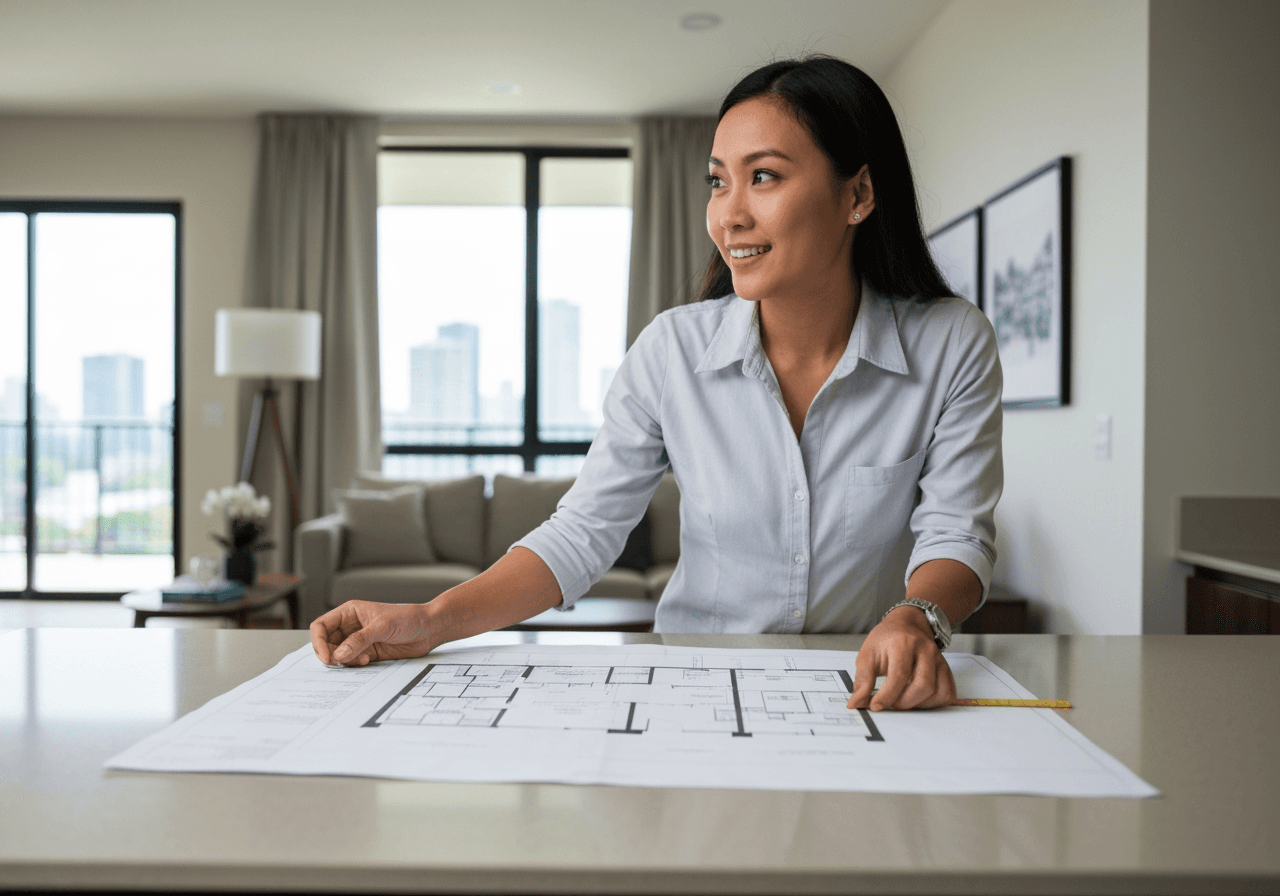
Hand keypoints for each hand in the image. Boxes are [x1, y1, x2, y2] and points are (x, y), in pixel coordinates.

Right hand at [310, 600, 436, 666]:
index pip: (321, 626)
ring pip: (337, 655)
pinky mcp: (367, 653)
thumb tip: (338, 655)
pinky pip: (351, 662)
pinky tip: (368, 661)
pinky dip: (354, 665)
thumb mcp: (382, 626)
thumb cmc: (408, 618)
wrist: (429, 630)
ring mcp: (359, 641)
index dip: (318, 641)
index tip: (327, 657)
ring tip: (362, 660)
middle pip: (325, 643)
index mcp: (350, 612)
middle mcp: (351, 626)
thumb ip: (359, 640)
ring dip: (344, 661)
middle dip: (329, 654)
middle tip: (339, 664)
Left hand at [847, 606, 955, 710]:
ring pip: (938, 691)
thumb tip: (856, 703)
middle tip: (890, 703)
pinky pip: (947, 692)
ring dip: (919, 704)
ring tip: (902, 700)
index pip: (899, 676)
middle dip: (904, 702)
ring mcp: (938, 659)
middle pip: (923, 685)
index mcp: (903, 643)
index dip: (887, 696)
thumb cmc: (887, 639)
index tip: (875, 706)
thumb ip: (862, 680)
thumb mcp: (867, 654)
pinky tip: (917, 699)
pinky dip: (933, 702)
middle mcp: (925, 650)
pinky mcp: (945, 669)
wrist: (907, 625)